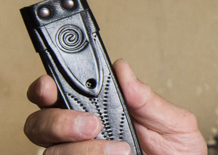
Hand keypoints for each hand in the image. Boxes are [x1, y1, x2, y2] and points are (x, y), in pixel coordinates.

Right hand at [25, 59, 206, 154]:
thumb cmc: (177, 154)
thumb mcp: (173, 123)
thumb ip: (148, 100)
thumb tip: (123, 71)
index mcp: (101, 111)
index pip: (60, 93)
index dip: (45, 87)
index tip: (51, 85)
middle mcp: (81, 137)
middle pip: (40, 124)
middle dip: (59, 120)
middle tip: (92, 125)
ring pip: (52, 151)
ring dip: (82, 149)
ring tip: (119, 150)